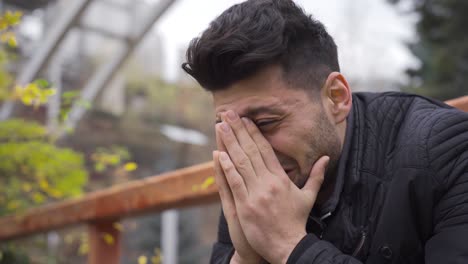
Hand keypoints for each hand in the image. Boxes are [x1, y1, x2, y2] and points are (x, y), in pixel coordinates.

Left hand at [216, 110, 328, 263]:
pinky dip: (227, 167)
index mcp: (281, 178)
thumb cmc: (297, 221)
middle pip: (251, 150)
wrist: (288, 245)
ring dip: (229, 143)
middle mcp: (268, 182)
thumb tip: (325, 158)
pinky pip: (235, 182)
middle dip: (238, 130)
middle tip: (227, 113)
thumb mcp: (309, 196)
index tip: (245, 119)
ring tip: (220, 126)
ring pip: (241, 162)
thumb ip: (316, 175)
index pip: (265, 149)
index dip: (254, 132)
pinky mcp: (246, 206)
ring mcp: (256, 193)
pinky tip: (218, 154)